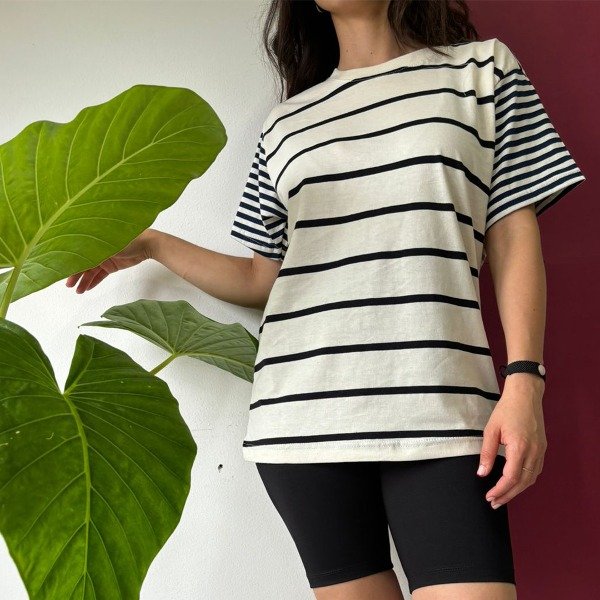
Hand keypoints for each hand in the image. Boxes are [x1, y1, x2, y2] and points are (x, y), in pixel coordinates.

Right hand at [65, 228, 157, 293]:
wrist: (146, 244)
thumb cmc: (127, 239)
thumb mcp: (107, 245)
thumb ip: (93, 251)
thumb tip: (77, 257)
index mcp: (93, 241)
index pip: (78, 254)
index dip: (71, 264)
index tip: (62, 273)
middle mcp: (96, 249)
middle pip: (83, 264)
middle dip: (76, 275)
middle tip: (69, 286)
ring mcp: (104, 258)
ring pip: (91, 271)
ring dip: (85, 281)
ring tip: (79, 291)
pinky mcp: (112, 265)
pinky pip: (101, 275)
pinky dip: (94, 281)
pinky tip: (87, 288)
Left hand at [477, 374, 546, 508]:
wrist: (525, 395)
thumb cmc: (506, 409)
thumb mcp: (491, 429)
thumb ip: (487, 453)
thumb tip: (482, 473)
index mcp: (520, 446)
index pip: (511, 477)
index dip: (501, 490)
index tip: (489, 497)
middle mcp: (534, 451)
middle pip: (523, 482)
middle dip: (508, 495)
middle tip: (494, 503)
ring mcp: (541, 450)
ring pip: (531, 478)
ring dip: (517, 490)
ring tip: (503, 496)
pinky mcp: (542, 448)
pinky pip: (536, 470)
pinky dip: (526, 480)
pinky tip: (515, 483)